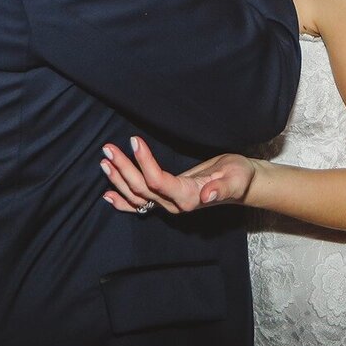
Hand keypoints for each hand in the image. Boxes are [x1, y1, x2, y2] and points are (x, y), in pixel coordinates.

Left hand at [98, 137, 254, 213]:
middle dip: (123, 169)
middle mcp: (175, 204)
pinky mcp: (166, 199)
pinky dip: (123, 200)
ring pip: (137, 196)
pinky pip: (140, 204)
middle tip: (108, 148)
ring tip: (105, 161)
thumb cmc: (238, 176)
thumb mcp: (235, 177)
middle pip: (142, 189)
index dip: (144, 163)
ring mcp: (169, 203)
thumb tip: (207, 195)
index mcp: (189, 197)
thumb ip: (222, 188)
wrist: (240, 183)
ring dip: (118, 179)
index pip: (158, 182)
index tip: (134, 141)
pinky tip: (108, 194)